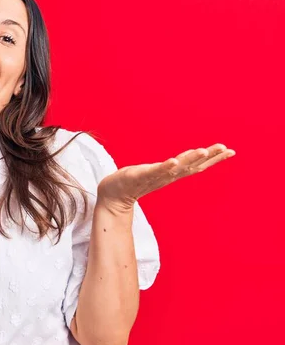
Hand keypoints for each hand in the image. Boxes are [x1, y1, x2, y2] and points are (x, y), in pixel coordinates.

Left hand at [97, 143, 235, 214]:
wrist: (113, 196)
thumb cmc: (134, 182)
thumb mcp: (157, 172)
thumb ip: (173, 166)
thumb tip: (188, 158)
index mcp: (172, 174)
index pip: (196, 165)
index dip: (213, 158)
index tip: (230, 151)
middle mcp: (166, 176)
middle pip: (191, 166)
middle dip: (209, 157)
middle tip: (225, 149)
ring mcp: (153, 177)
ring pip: (175, 168)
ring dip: (189, 160)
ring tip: (203, 151)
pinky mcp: (139, 177)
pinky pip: (154, 171)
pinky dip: (165, 167)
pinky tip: (174, 161)